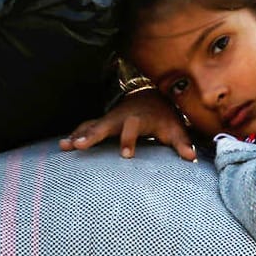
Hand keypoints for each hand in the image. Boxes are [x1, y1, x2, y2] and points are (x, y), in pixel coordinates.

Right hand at [60, 89, 197, 160]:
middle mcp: (121, 117)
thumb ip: (182, 143)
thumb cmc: (164, 117)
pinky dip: (75, 135)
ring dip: (78, 135)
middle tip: (79, 145)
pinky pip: (86, 127)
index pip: (133, 128)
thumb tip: (192, 157)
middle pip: (105, 125)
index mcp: (139, 118)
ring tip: (64, 146)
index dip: (129, 140)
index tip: (126, 155)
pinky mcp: (103, 123)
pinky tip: (63, 145)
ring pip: (91, 126)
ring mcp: (109, 119)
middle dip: (93, 135)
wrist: (152, 98)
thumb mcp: (175, 129)